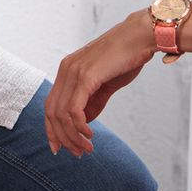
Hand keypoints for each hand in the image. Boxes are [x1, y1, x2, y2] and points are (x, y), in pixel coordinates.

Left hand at [46, 12, 153, 154]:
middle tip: (77, 153)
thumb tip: (83, 122)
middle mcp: (66, 69)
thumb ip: (93, 101)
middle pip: (51, 112)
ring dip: (72, 136)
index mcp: (67, 70)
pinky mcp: (86, 76)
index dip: (52, 129)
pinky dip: (79, 126)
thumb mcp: (106, 84)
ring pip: (61, 114)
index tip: (60, 148)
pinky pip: (73, 108)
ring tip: (86, 148)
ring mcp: (74, 71)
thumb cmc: (127, 57)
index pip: (50, 105)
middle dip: (62, 137)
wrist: (141, 37)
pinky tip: (89, 134)